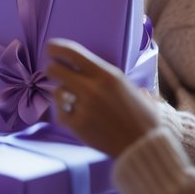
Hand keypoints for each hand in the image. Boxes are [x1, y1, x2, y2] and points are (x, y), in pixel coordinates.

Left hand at [45, 38, 160, 155]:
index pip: (72, 52)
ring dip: (62, 94)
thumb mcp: (127, 87)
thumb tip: (86, 65)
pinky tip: (74, 115)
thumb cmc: (140, 115)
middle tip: (53, 72)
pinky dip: (65, 113)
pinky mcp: (78, 125)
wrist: (144, 145)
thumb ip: (106, 76)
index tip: (50, 47)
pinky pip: (60, 113)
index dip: (56, 47)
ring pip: (57, 91)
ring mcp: (84, 107)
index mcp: (107, 75)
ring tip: (72, 99)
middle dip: (52, 69)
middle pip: (55, 69)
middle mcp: (93, 88)